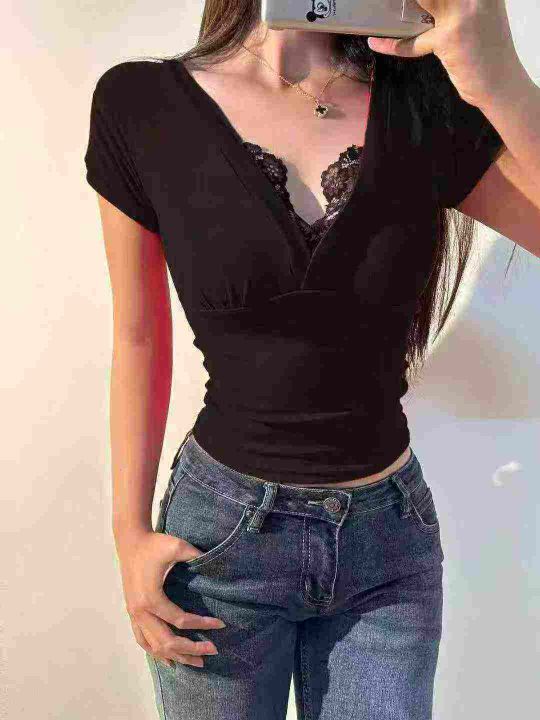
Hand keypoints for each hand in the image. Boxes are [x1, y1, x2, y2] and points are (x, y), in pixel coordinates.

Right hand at [117, 530, 225, 667]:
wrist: (130, 541)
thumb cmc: (154, 544)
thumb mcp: (177, 546)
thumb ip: (196, 556)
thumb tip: (216, 565)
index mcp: (151, 598)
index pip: (181, 620)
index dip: (203, 624)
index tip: (221, 624)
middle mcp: (140, 612)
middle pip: (168, 641)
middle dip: (192, 649)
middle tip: (213, 650)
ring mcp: (134, 615)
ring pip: (154, 646)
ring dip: (176, 656)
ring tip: (196, 662)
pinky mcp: (132, 614)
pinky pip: (142, 641)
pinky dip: (156, 653)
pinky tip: (169, 661)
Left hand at [367, 0, 524, 110]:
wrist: (501, 84)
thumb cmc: (488, 54)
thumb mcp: (479, 16)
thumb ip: (456, 5)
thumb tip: (422, 4)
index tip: (413, 1)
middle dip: (411, 0)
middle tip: (390, 3)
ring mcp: (462, 14)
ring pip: (423, 1)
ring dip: (399, 6)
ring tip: (381, 8)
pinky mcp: (449, 38)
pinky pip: (413, 39)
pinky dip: (393, 44)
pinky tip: (376, 42)